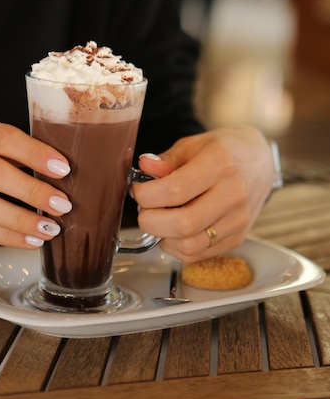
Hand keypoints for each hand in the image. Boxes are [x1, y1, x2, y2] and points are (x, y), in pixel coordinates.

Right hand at [0, 112, 71, 247]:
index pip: (3, 137)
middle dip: (34, 191)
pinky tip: (27, 239)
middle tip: (63, 204)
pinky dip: (5, 236)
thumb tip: (53, 168)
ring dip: (22, 220)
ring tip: (50, 228)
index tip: (63, 168)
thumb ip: (0, 148)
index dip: (35, 153)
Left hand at [131, 126, 274, 262]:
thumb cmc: (224, 149)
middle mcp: (234, 194)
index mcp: (220, 164)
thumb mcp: (194, 144)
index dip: (146, 195)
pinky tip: (171, 232)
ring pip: (191, 245)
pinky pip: (200, 254)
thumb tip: (143, 167)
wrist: (260, 161)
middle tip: (143, 210)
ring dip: (163, 237)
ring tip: (157, 220)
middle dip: (150, 221)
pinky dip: (177, 248)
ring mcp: (238, 219)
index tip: (138, 190)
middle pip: (183, 223)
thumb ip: (167, 159)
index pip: (175, 190)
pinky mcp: (238, 237)